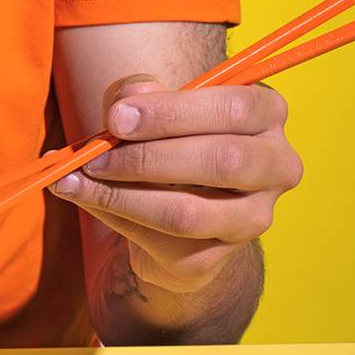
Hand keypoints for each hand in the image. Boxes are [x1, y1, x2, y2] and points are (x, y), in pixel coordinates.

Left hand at [49, 74, 302, 291]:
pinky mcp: (212, 258)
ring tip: (80, 179)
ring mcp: (249, 219)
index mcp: (267, 116)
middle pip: (220, 160)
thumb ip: (141, 97)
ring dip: (123, 195)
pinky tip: (83, 197)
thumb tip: (125, 104)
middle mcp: (275, 168)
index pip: (233, 108)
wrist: (175, 223)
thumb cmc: (169, 148)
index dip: (171, 112)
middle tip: (95, 155)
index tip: (116, 117)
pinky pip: (159, 239)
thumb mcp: (156, 112)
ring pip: (186, 212)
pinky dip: (114, 215)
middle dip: (147, 157)